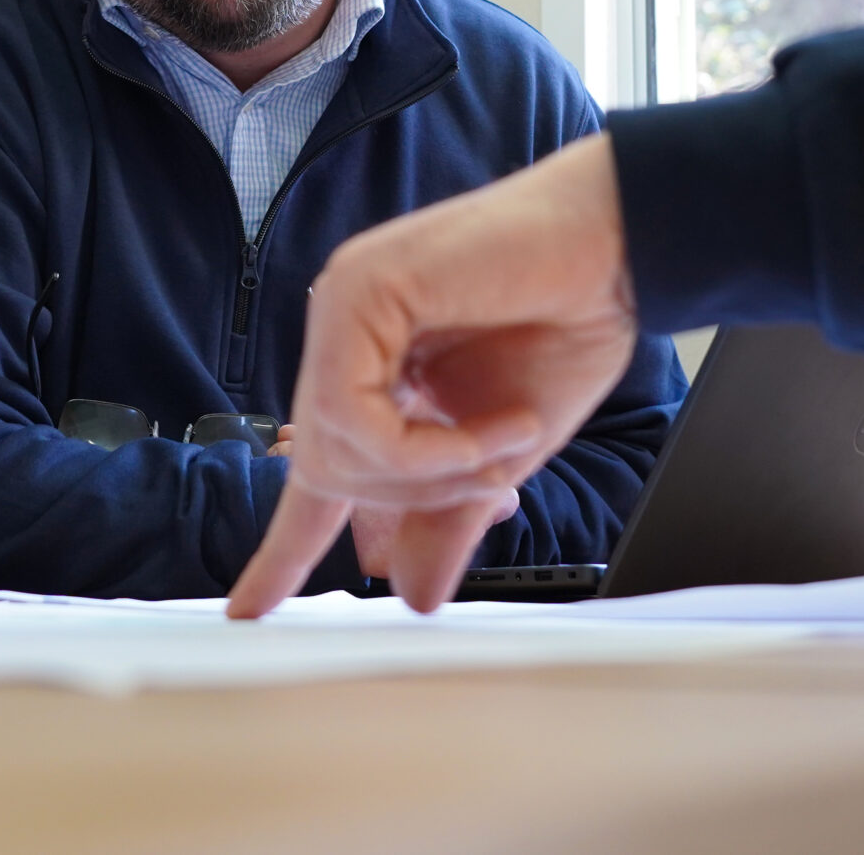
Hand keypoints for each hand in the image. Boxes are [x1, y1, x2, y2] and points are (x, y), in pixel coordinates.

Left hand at [229, 133, 636, 616]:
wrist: (617, 251)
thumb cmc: (568, 324)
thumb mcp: (503, 451)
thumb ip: (448, 515)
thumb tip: (415, 597)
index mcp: (372, 370)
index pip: (316, 471)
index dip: (282, 551)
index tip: (245, 613)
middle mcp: (345, 336)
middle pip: (329, 471)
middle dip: (411, 502)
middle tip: (490, 489)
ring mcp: (344, 307)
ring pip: (338, 447)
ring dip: (431, 474)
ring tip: (506, 444)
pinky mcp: (358, 290)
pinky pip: (355, 416)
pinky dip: (423, 448)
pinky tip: (494, 426)